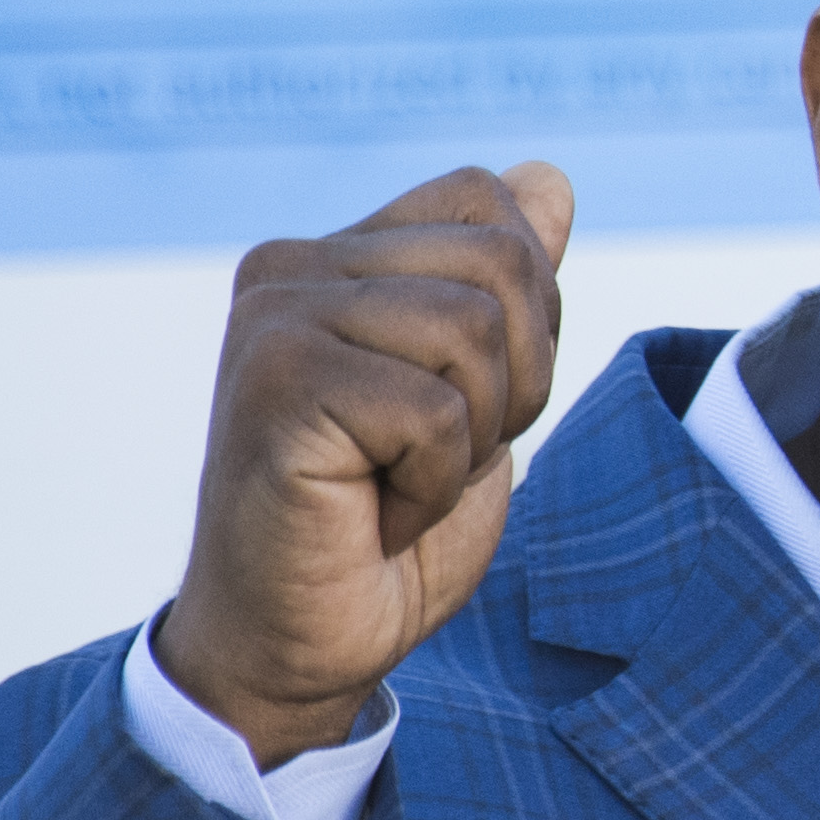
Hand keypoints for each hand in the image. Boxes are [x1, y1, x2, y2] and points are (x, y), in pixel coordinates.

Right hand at [154, 163, 574, 764]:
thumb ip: (505, 287)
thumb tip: (546, 177)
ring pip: (473, 330)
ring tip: (396, 481)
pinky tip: (370, 512)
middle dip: (512, 379)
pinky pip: (435, 411)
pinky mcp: (275, 385)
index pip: (494, 206)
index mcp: (338, 253)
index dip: (527, 315)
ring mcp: (273, 319)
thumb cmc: (386, 522)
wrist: (299, 642)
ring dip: (471, 437)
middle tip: (434, 454)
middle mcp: (289, 266)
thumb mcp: (479, 391)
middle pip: (502, 261)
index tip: (465, 400)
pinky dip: (433, 484)